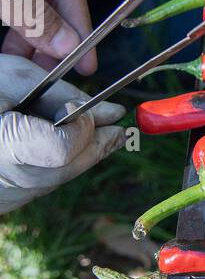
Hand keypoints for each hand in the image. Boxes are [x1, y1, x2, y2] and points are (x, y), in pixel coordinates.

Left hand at [0, 0, 95, 73]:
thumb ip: (29, 13)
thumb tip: (68, 46)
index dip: (79, 28)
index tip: (86, 63)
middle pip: (51, 2)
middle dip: (53, 40)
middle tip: (55, 76)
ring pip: (29, 10)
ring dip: (29, 43)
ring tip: (31, 72)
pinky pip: (10, 10)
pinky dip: (13, 34)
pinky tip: (13, 55)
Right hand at [0, 55, 124, 212]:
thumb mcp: (10, 77)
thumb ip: (59, 93)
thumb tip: (109, 112)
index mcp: (2, 145)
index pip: (61, 148)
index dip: (82, 128)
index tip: (96, 109)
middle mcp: (3, 178)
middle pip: (68, 168)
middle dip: (98, 144)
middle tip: (118, 125)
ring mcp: (4, 196)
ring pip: (60, 178)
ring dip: (84, 154)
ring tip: (99, 131)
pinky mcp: (4, 201)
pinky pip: (43, 182)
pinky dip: (61, 163)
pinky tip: (66, 142)